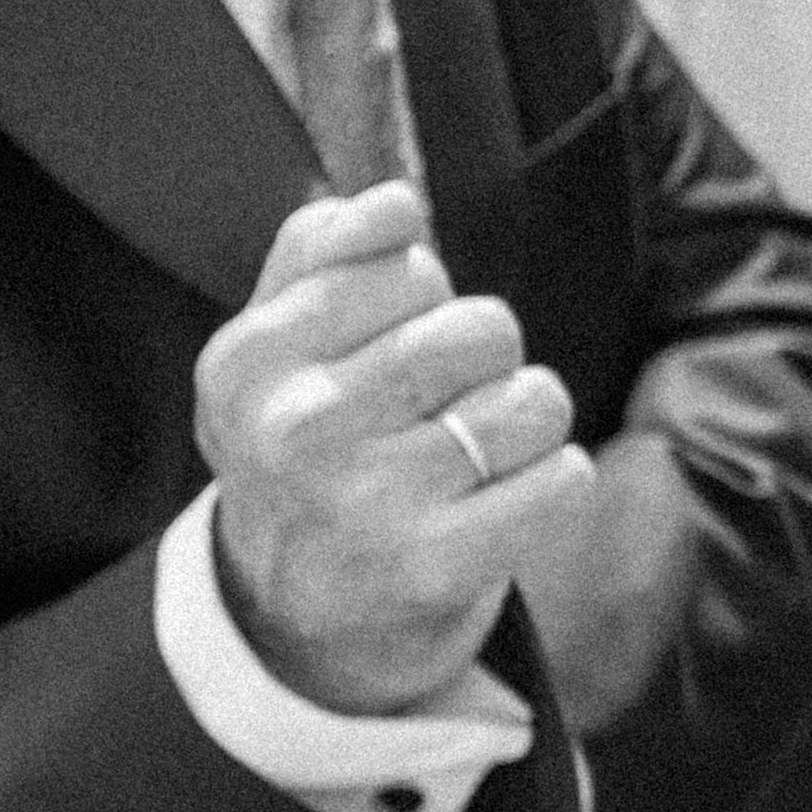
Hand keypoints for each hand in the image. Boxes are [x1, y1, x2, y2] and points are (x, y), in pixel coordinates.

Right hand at [191, 183, 591, 716]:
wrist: (297, 609)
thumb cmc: (309, 442)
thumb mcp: (278, 343)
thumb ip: (323, 249)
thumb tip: (393, 202)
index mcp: (248, 361)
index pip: (406, 262)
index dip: (422, 292)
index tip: (383, 338)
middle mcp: (296, 431)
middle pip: (481, 327)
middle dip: (484, 355)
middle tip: (436, 403)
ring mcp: (366, 504)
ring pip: (532, 399)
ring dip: (523, 419)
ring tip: (469, 454)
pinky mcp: (436, 567)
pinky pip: (564, 477)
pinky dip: (551, 482)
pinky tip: (495, 500)